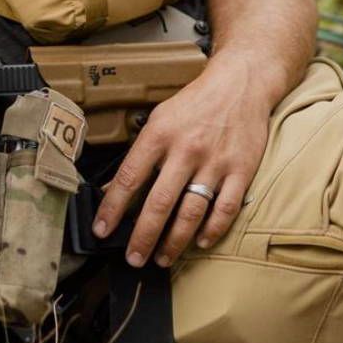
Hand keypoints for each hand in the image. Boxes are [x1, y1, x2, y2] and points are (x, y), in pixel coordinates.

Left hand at [92, 49, 271, 267]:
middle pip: (159, 203)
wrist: (239, 83)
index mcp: (160, 134)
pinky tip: (199, 242)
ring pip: (191, 212)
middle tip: (133, 258)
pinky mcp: (241, 170)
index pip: (129, 177)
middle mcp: (186, 149)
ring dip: (174, 242)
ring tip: (161, 258)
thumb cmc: (195, 103)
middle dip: (143, 236)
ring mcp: (215, 162)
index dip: (112, 208)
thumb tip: (117, 185)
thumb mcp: (161, 118)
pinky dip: (211, 230)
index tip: (101, 230)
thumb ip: (143, 151)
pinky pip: (225, 209)